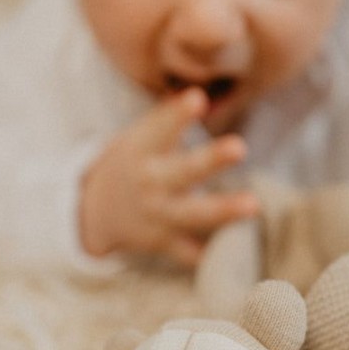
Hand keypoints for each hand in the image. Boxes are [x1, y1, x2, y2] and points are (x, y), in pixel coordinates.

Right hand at [79, 88, 258, 266]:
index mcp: (141, 151)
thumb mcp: (139, 138)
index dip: (177, 115)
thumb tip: (199, 94)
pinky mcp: (162, 243)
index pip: (159, 129)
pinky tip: (237, 251)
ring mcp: (156, 216)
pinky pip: (188, 253)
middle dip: (210, 160)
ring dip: (223, 210)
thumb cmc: (132, 163)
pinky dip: (208, 255)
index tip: (197, 99)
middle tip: (239, 147)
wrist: (95, 212)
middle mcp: (148, 183)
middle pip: (182, 172)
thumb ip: (167, 119)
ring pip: (191, 215)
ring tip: (254, 205)